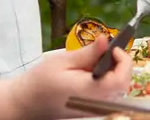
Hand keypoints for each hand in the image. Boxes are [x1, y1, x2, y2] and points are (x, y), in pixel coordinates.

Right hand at [11, 38, 133, 118]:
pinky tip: (92, 72)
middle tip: (106, 51)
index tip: (113, 47)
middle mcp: (96, 104)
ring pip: (118, 89)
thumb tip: (105, 40)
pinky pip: (109, 94)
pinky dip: (107, 80)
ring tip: (95, 61)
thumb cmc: (40, 82)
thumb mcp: (62, 61)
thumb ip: (88, 52)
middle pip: (123, 84)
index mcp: (90, 91)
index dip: (123, 60)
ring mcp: (95, 109)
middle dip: (120, 64)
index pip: (121, 79)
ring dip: (113, 71)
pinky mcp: (92, 110)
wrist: (26, 103)